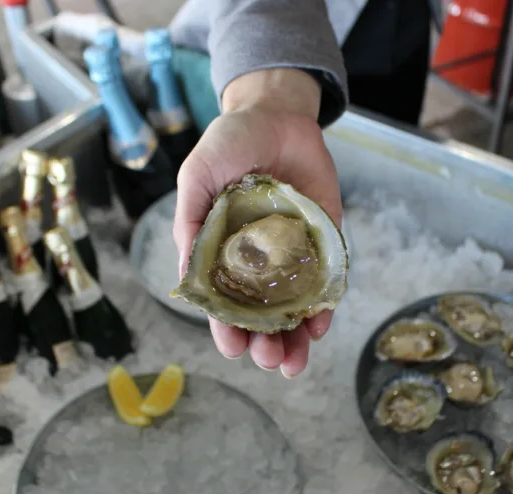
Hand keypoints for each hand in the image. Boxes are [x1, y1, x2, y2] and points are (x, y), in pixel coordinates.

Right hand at [172, 68, 341, 377]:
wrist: (276, 112)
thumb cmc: (229, 143)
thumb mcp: (197, 178)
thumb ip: (191, 223)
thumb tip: (186, 277)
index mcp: (222, 251)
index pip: (224, 302)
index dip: (227, 328)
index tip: (233, 350)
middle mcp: (257, 260)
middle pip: (262, 314)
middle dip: (265, 342)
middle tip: (270, 361)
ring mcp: (293, 253)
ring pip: (294, 307)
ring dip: (294, 338)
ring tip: (293, 362)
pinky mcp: (325, 240)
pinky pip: (326, 280)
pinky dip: (324, 305)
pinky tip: (320, 324)